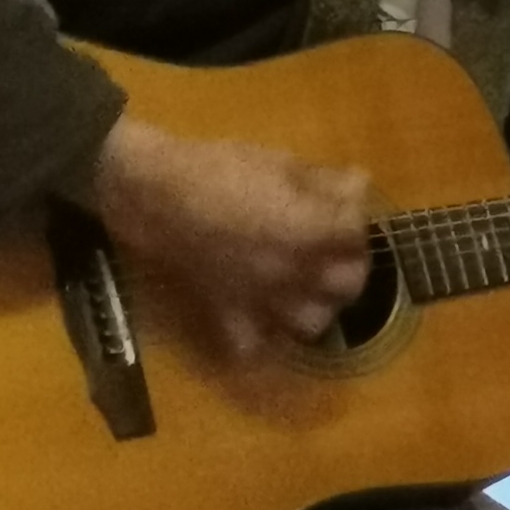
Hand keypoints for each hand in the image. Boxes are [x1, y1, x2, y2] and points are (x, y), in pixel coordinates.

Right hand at [87, 116, 370, 362]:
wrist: (150, 191)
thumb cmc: (215, 169)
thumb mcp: (278, 163)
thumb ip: (325, 182)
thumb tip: (359, 186)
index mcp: (309, 231)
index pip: (356, 235)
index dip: (356, 219)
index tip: (345, 207)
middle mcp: (292, 273)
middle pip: (347, 285)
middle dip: (348, 263)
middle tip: (334, 247)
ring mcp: (258, 299)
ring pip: (311, 323)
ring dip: (316, 304)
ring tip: (306, 284)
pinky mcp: (224, 312)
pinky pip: (251, 346)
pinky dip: (262, 337)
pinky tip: (263, 315)